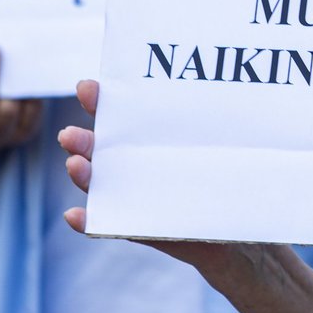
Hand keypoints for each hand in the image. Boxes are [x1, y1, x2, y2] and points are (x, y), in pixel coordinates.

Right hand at [58, 79, 230, 267]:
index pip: (118, 115)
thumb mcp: (224, 146)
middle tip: (68, 135)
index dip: (100, 100)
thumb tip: (244, 91)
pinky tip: (75, 214)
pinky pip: (103, 223)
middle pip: (98, 148)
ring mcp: (130, 194)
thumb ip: (221, 126)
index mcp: (147, 138)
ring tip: (74, 165)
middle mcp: (132, 163)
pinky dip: (86, 220)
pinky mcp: (134, 226)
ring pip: (97, 183)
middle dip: (80, 140)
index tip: (87, 87)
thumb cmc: (225, 177)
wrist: (232, 226)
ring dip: (81, 174)